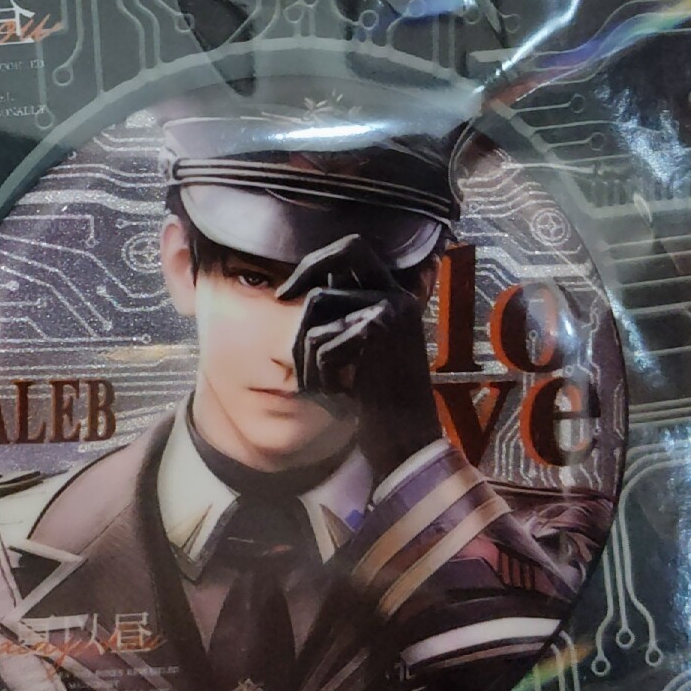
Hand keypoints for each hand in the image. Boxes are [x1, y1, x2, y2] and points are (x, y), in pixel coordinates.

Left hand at [277, 235, 440, 470]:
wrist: (407, 443)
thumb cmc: (378, 402)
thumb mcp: (364, 349)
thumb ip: (346, 313)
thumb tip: (310, 283)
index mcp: (398, 296)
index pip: (357, 248)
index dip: (319, 259)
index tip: (290, 290)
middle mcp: (400, 296)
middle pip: (347, 250)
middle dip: (309, 267)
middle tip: (283, 296)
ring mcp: (394, 310)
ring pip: (319, 305)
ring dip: (305, 351)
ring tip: (322, 385)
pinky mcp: (381, 332)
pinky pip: (322, 343)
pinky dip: (318, 375)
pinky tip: (338, 396)